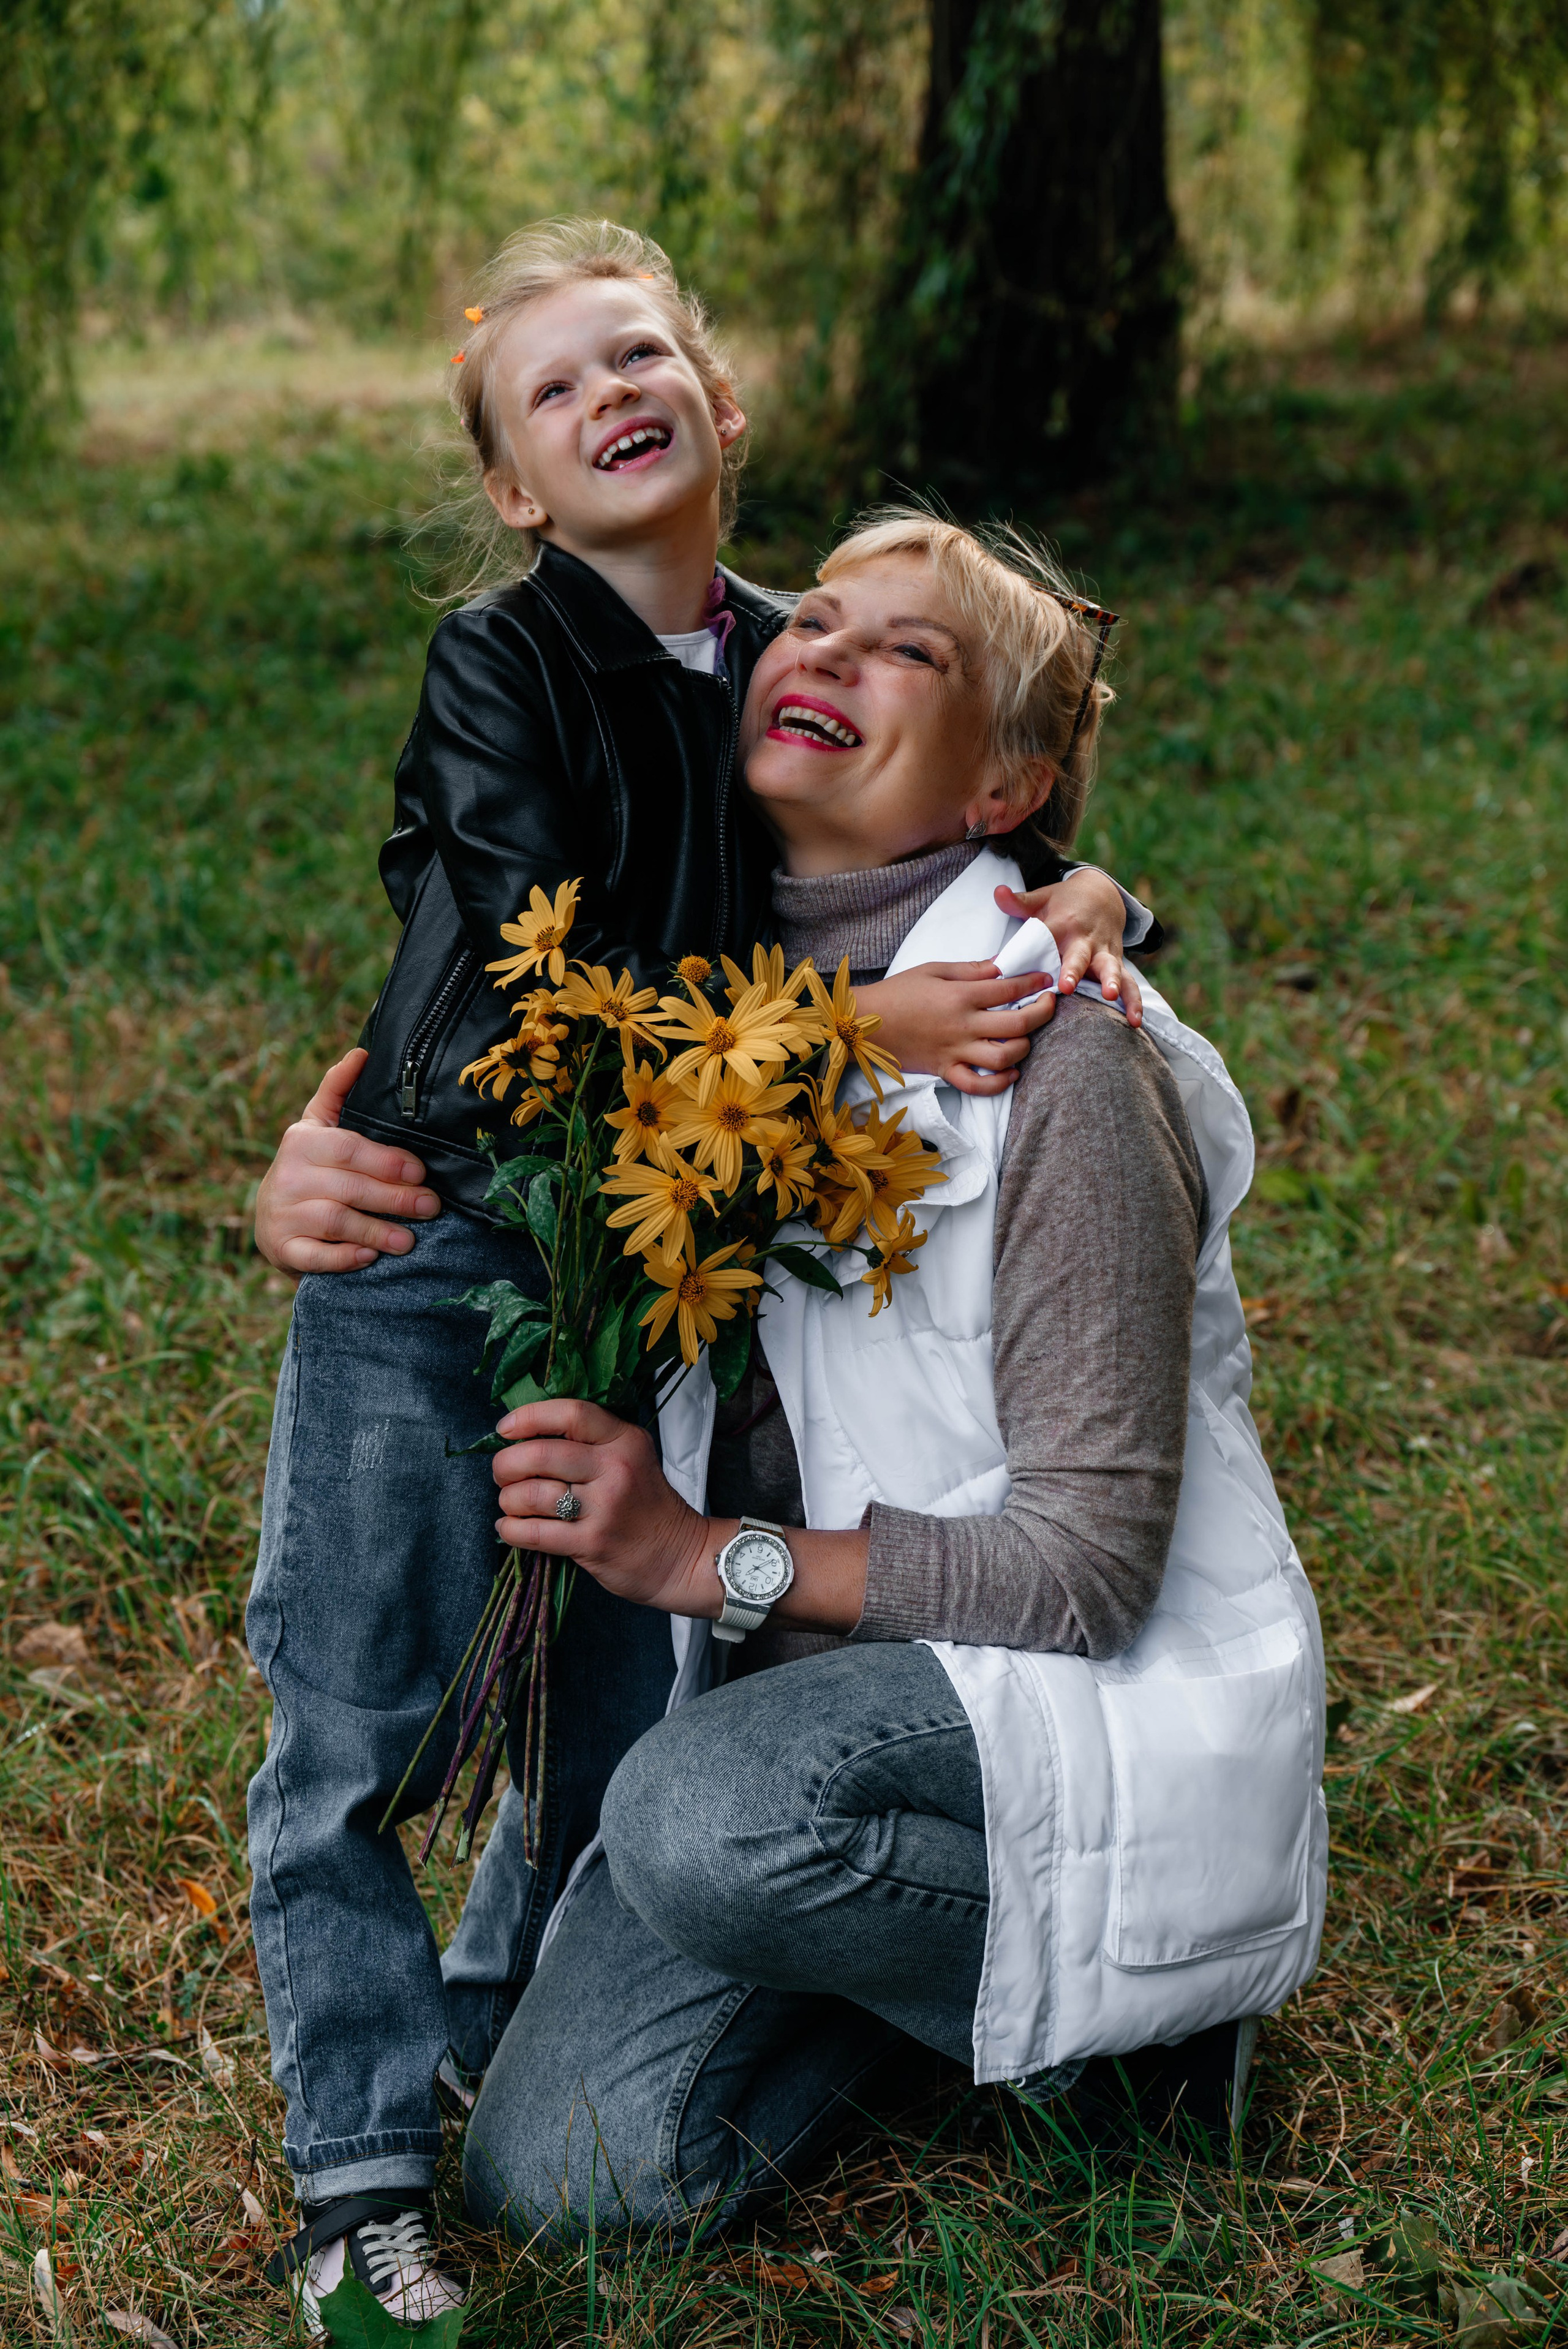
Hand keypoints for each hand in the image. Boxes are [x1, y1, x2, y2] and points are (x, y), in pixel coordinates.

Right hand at [253, 1049, 441, 1272]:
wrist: (274, 1218)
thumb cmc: (311, 1167)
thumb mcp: (319, 1126)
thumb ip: (338, 1090)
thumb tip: (362, 1052)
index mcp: (302, 1141)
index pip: (349, 1149)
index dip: (387, 1161)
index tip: (421, 1172)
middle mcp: (287, 1176)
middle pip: (348, 1187)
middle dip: (395, 1198)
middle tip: (430, 1206)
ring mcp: (281, 1214)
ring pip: (334, 1222)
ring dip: (376, 1231)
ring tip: (409, 1240)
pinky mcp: (281, 1249)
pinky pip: (314, 1257)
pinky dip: (344, 1258)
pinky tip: (369, 1257)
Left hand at [492, 1399, 713, 1613]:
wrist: (679, 1555)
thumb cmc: (646, 1504)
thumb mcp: (632, 1457)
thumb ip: (591, 1442)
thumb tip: (527, 1435)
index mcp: (624, 1440)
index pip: (571, 1414)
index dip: (529, 1417)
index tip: (505, 1428)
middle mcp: (615, 1469)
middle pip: (540, 1455)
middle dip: (506, 1464)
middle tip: (502, 1473)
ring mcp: (604, 1508)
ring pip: (532, 1494)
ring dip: (508, 1499)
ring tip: (510, 1503)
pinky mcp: (592, 1544)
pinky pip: (535, 1532)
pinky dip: (511, 1529)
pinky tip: (509, 1527)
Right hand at [855, 963, 1056, 1097]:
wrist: (863, 1023)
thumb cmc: (897, 992)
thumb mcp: (933, 969)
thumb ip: (970, 969)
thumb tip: (1001, 965)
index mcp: (959, 996)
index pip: (1009, 989)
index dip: (1034, 982)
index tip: (1046, 979)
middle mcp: (962, 1025)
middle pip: (1017, 1024)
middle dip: (1042, 1013)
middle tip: (1048, 1004)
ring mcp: (955, 1051)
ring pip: (1003, 1057)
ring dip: (1024, 1047)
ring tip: (1026, 1036)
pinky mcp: (945, 1071)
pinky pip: (978, 1085)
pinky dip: (999, 1082)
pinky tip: (1011, 1072)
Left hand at [995, 870, 1143, 1026]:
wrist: (1102, 894)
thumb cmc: (1064, 902)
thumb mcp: (1043, 898)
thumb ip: (1019, 901)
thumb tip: (997, 891)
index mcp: (1062, 924)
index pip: (1050, 937)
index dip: (1041, 948)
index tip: (1030, 962)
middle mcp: (1085, 939)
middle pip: (1079, 955)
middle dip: (1074, 970)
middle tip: (1067, 986)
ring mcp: (1103, 952)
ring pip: (1110, 967)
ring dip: (1111, 982)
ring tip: (1110, 997)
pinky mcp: (1117, 962)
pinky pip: (1129, 983)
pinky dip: (1134, 1001)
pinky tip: (1135, 1021)